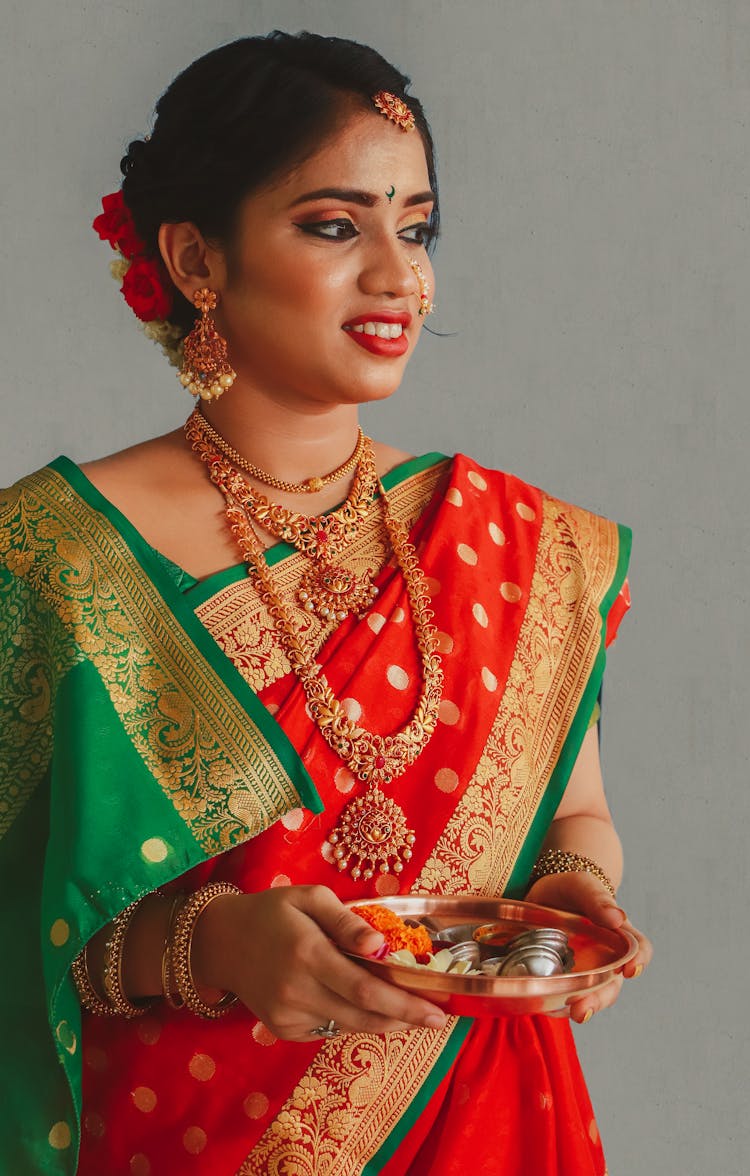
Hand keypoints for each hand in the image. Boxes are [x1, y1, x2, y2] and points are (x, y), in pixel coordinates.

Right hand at [191, 884, 448, 1040]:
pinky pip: (328, 1028)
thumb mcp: (310, 898)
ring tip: (412, 1014)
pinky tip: (361, 1004)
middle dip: (405, 1020)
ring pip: (348, 1026)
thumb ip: (348, 922)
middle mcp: (297, 990)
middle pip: (363, 1016)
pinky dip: (351, 1019)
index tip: (438, 1011)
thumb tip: (382, 947)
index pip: (365, 990)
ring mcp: (288, 1015)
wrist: (222, 942)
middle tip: (438, 1020)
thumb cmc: (273, 912)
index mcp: (308, 954)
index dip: (405, 1005)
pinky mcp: (283, 1029)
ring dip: (384, 1022)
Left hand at [524, 872, 652, 1023]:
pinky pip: (562, 998)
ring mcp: (583, 972)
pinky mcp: (561, 979)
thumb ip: (597, 899)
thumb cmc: (570, 890)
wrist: (542, 896)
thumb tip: (617, 918)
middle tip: (583, 1009)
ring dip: (580, 1007)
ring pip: (588, 996)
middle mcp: (605, 960)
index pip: (639, 949)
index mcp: (618, 935)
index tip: (631, 969)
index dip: (639, 960)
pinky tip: (545, 1005)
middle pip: (611, 985)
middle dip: (599, 999)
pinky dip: (556, 1004)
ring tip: (566, 1012)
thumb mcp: (580, 886)